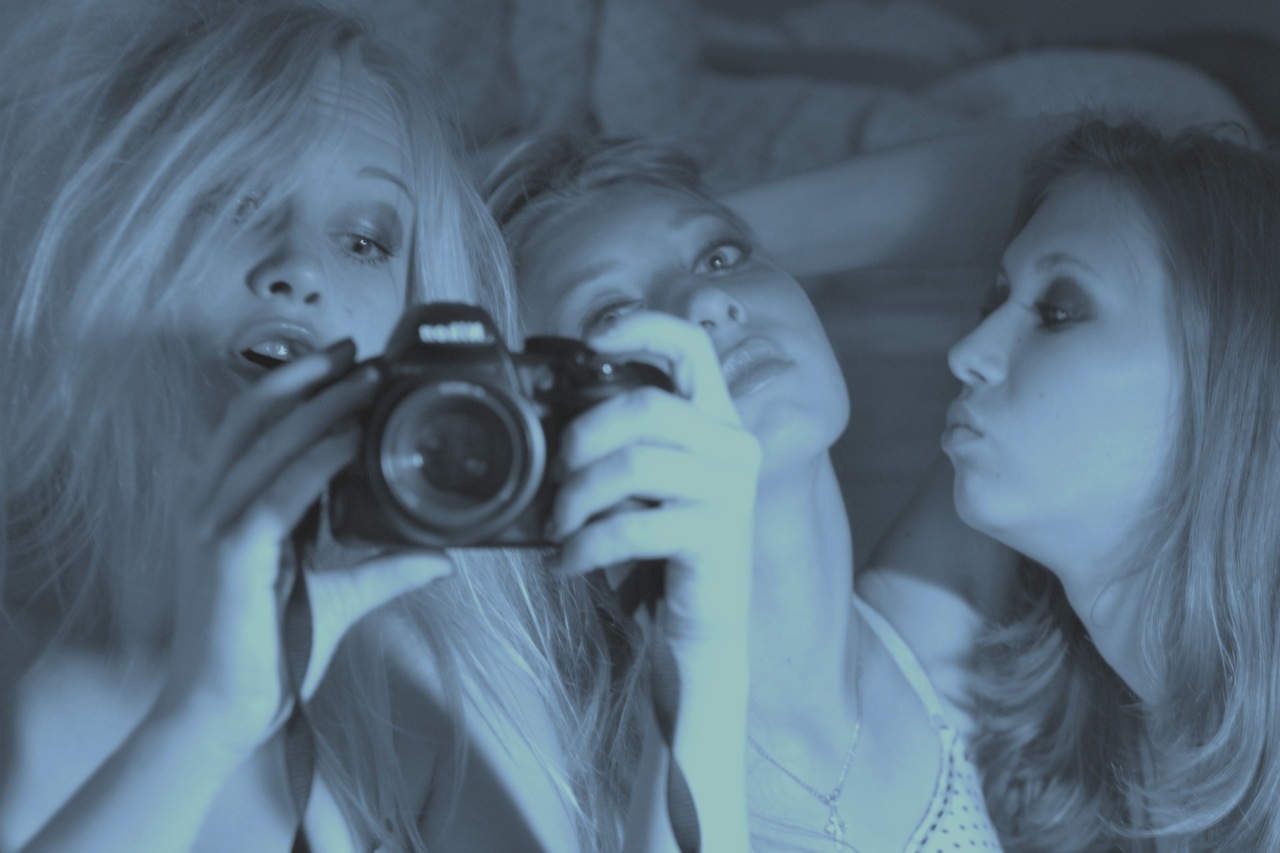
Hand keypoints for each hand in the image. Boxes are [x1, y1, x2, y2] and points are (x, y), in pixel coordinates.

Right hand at [156, 342, 451, 755]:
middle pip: (255, 415)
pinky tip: (352, 437)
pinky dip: (317, 459)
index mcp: (226, 506)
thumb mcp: (337, 595)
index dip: (298, 386)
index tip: (347, 362)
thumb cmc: (266, 653)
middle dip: (307, 376)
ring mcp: (214, 525)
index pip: (256, 425)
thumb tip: (441, 555)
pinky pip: (279, 492)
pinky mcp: (232, 553)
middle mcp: (211, 505)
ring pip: (267, 442)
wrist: (222, 713)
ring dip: (320, 403)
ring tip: (366, 375)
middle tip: (359, 349)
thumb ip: (384, 568)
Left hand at [547, 312, 760, 652]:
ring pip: (633, 464)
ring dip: (577, 497)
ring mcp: (731, 490)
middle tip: (556, 475)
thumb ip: (618, 445)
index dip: (643, 327)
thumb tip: (552, 421)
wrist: (700, 630)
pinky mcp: (717, 535)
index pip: (692, 347)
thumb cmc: (661, 552)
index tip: (592, 339)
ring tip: (558, 525)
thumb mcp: (639, 487)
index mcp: (715, 421)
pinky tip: (569, 560)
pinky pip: (633, 525)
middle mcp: (733, 446)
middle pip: (645, 406)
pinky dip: (586, 544)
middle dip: (583, 437)